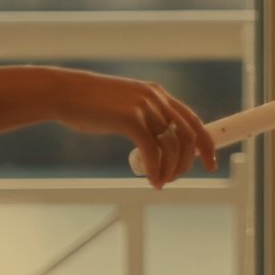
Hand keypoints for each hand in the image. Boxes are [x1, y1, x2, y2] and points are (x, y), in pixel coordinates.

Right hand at [54, 72, 216, 188]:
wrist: (64, 93)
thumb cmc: (90, 104)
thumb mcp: (125, 107)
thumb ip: (144, 120)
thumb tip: (159, 145)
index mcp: (157, 94)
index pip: (193, 120)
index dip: (206, 144)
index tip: (211, 163)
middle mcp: (156, 98)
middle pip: (188, 135)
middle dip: (188, 162)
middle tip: (176, 178)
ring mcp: (144, 107)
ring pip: (172, 145)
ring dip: (171, 169)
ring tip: (161, 181)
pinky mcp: (130, 119)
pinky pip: (152, 151)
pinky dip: (155, 169)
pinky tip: (152, 180)